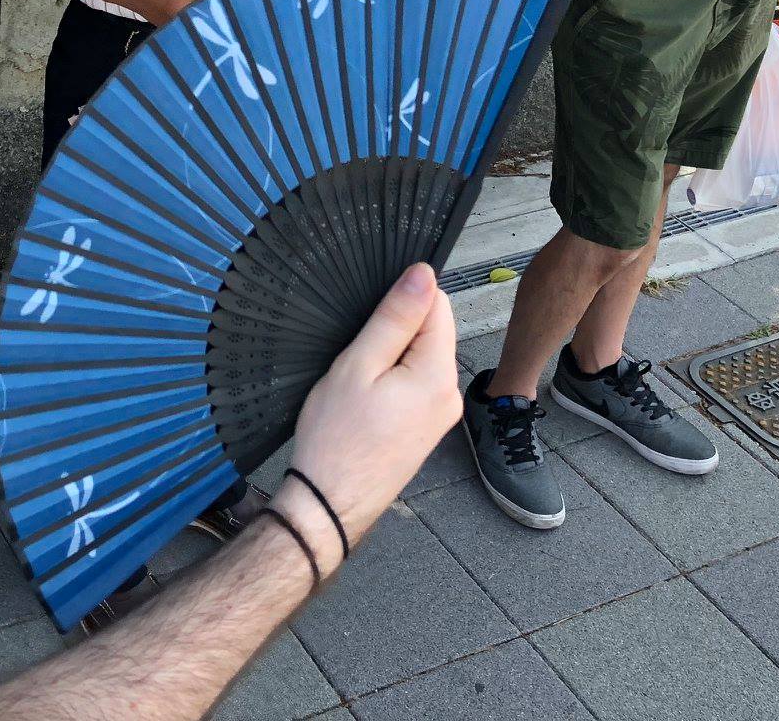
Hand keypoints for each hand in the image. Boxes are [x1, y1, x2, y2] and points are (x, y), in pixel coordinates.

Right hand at [116, 0, 235, 24]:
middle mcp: (190, 14)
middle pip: (225, 11)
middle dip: (241, 2)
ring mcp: (183, 25)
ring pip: (215, 20)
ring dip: (229, 12)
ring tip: (244, 1)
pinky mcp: (177, 28)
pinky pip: (202, 25)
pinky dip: (214, 18)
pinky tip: (222, 10)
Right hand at [284, 264, 459, 553]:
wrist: (328, 504)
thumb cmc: (336, 439)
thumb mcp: (359, 366)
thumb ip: (394, 318)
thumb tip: (424, 274)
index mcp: (439, 376)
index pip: (438, 306)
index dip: (401, 302)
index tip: (369, 322)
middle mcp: (449, 395)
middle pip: (432, 332)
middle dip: (394, 332)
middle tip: (357, 359)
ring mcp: (439, 415)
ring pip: (419, 358)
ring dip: (389, 357)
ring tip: (357, 384)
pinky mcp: (425, 428)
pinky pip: (414, 384)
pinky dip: (390, 380)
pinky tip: (363, 400)